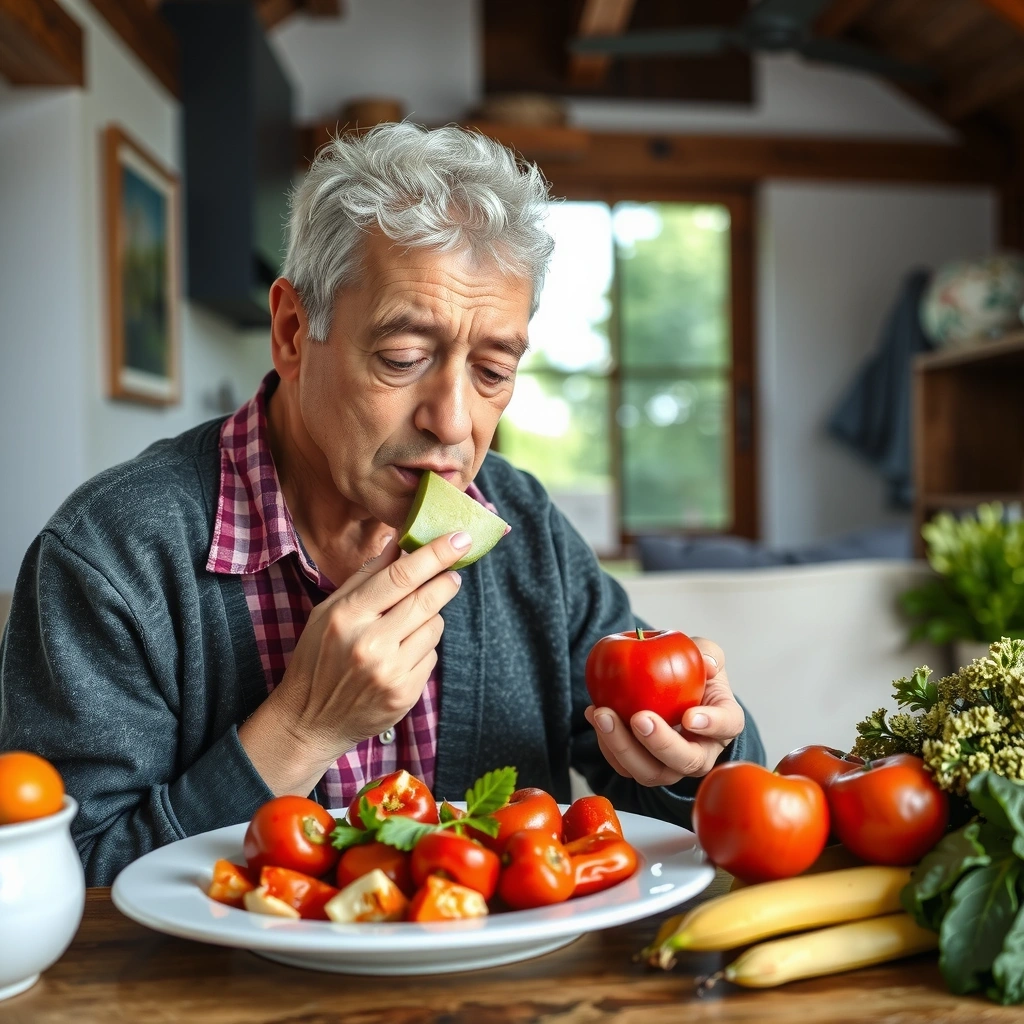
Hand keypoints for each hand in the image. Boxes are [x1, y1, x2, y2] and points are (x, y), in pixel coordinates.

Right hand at [239, 530, 470, 794]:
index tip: (459, 538)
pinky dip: (422, 650)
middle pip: (426, 599)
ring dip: (429, 619)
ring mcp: (390, 672)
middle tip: (452, 574)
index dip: (435, 554)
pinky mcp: (405, 694)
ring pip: (435, 627)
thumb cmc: (317, 659)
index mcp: (347, 616)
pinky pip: (431, 656)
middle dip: (446, 581)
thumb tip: (397, 542)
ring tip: (406, 627)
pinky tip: (401, 656)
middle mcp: (370, 644)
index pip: (401, 576)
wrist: (310, 721)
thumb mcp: (328, 612)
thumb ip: (365, 577)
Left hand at [583, 638, 743, 788]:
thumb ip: (707, 652)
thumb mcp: (703, 653)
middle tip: (639, 718)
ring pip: (650, 771)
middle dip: (660, 743)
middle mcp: (700, 752)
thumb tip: (709, 665)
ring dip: (623, 747)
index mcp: (723, 722)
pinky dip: (605, 742)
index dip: (712, 724)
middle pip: (686, 761)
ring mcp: (669, 765)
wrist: (665, 684)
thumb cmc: (691, 671)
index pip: (727, 726)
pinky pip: (622, 764)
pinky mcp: (640, 766)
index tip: (690, 716)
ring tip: (603, 715)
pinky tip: (594, 713)